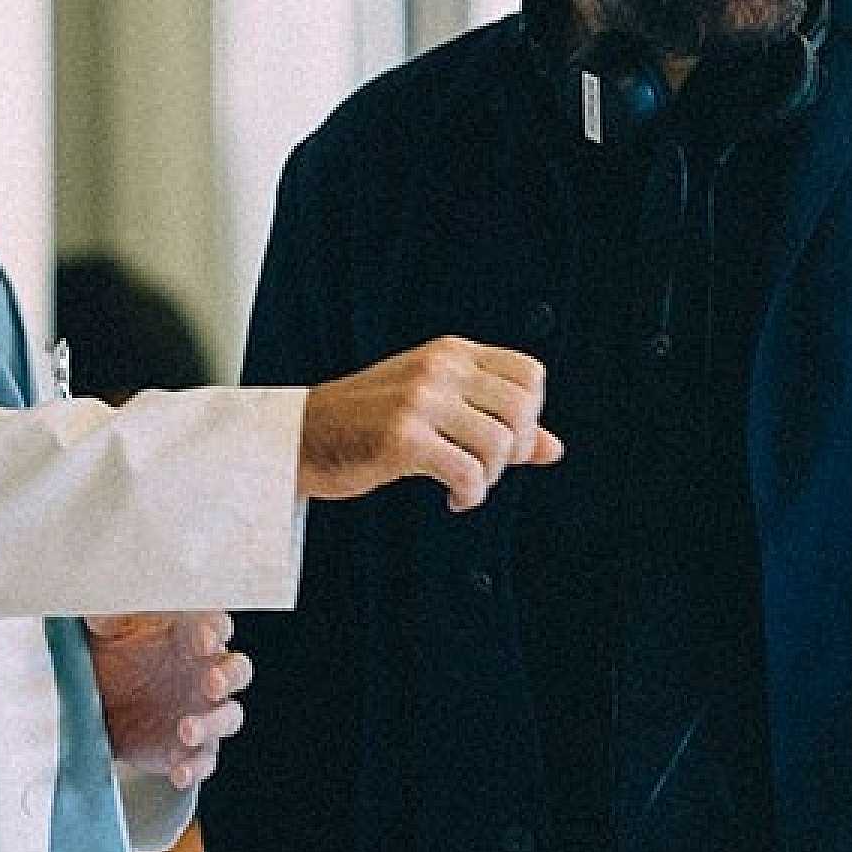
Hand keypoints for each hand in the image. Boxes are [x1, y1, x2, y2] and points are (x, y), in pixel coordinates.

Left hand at [86, 611, 250, 788]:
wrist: (98, 705)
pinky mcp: (191, 748)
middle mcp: (204, 673)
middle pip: (237, 670)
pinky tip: (179, 772)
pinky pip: (204, 759)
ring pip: (228, 717)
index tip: (204, 638)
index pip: (215, 625)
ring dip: (213, 723)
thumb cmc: (112, 658)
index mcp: (188, 637)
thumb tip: (101, 615)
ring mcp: (203, 712)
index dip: (214, 630)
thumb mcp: (103, 633)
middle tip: (212, 682)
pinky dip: (195, 767)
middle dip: (228, 676)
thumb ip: (107, 621)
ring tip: (186, 730)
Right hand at [297, 337, 562, 511]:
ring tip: (464, 484)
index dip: (530, 415)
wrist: (297, 437)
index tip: (502, 440)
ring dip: (490, 477)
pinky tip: (451, 499)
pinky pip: (468, 473)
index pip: (530, 374)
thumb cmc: (366, 423)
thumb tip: (553, 449)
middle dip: (514, 451)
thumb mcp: (435, 407)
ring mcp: (419, 400)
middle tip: (485, 469)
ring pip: (500, 444)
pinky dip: (470, 495)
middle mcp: (438, 368)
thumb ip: (492, 420)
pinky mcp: (401, 438)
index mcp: (449, 353)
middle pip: (522, 410)